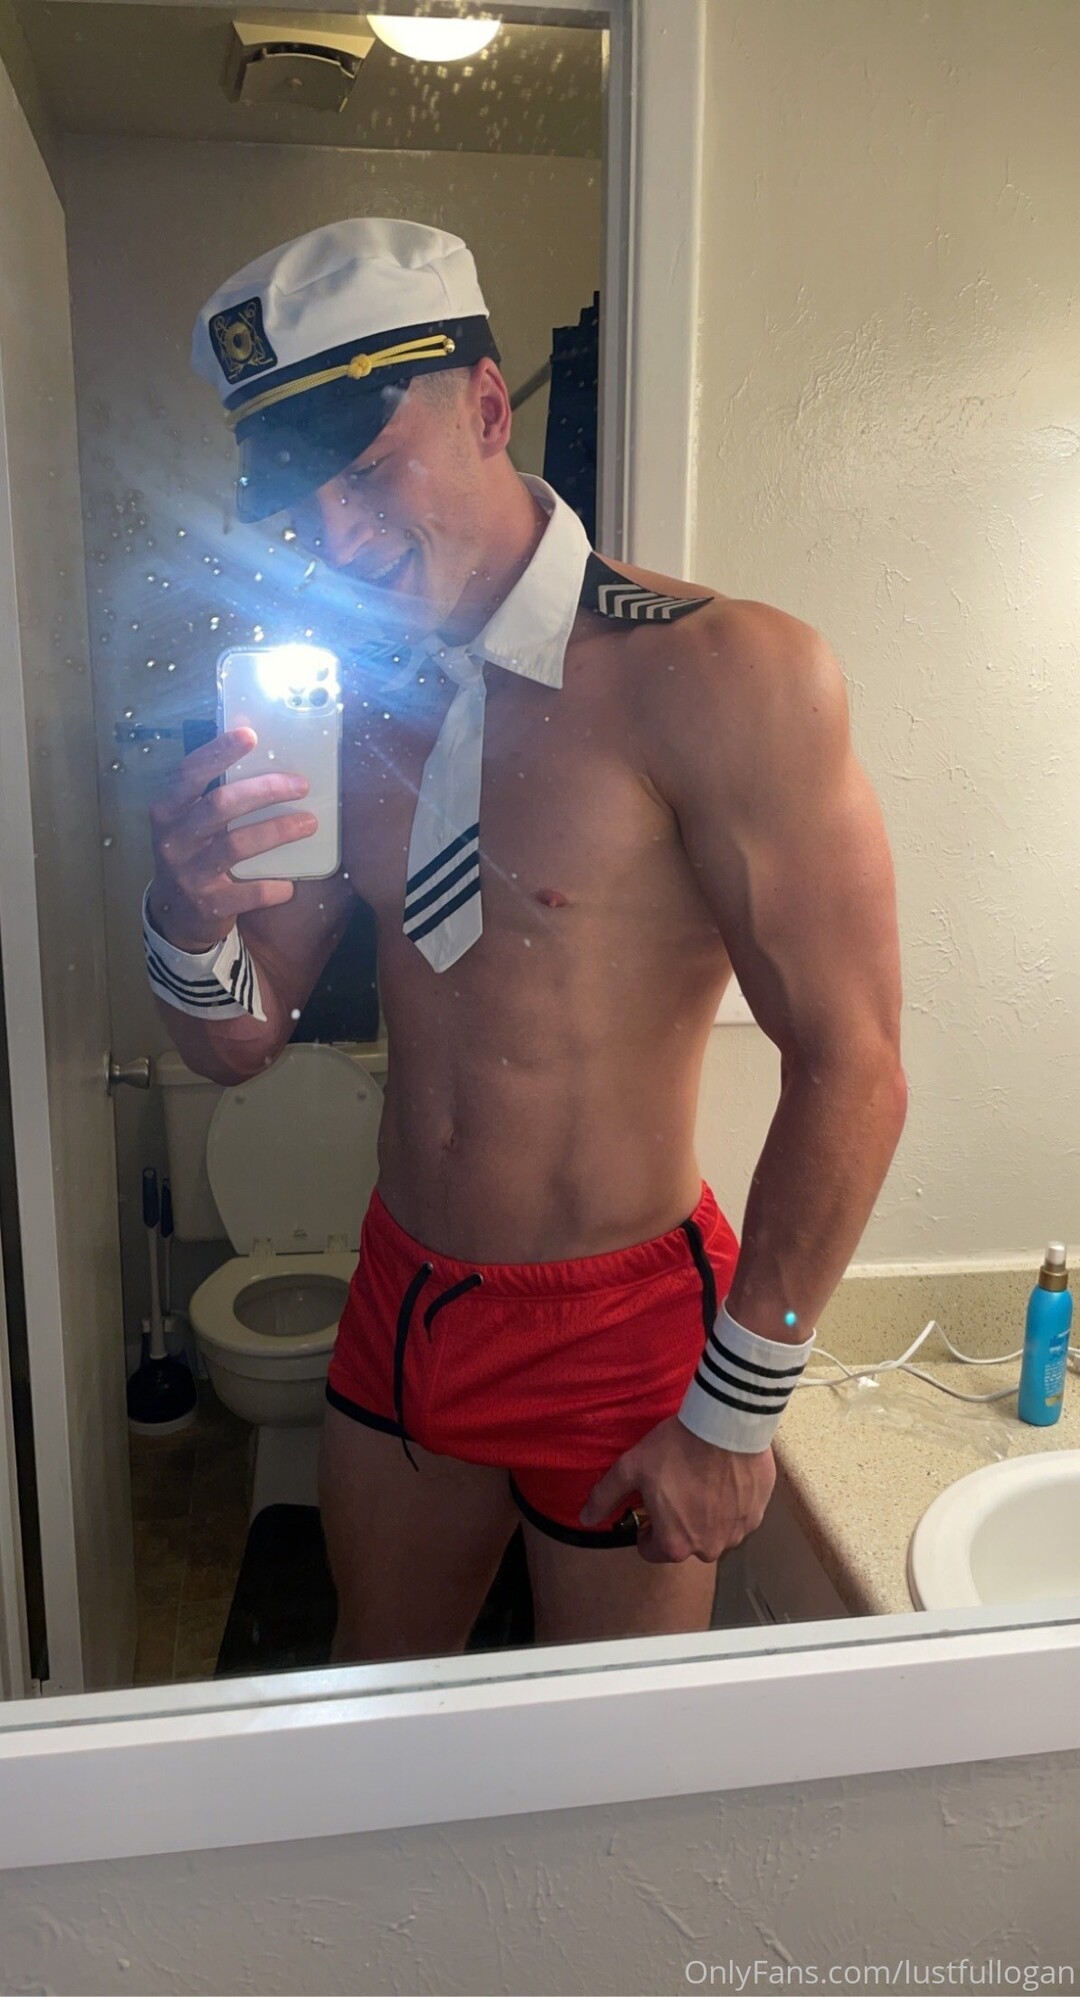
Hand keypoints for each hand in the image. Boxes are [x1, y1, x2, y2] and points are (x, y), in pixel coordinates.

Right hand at [147, 728, 316, 951]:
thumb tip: (258, 751)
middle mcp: (173, 839)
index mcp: (168, 810)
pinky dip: (272, 887)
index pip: (189, 773)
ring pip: (236, 844)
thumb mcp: (189, 822)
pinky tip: (290, 885)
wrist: (175, 914)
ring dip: (278, 831)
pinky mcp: (207, 905)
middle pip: (220, 804)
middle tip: (301, 785)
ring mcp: (189, 873)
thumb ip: (211, 794)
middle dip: (265, 790)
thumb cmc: (192, 854)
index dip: (218, 752)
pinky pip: (247, 892)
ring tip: (309, 823)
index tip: (250, 734)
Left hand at [578, 1415, 775, 1564]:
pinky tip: (723, 1477)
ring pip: (713, 1530)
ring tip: (701, 1479)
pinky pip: (737, 1517)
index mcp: (674, 1544)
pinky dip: (730, 1503)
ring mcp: (737, 1533)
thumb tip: (585, 1518)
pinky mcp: (757, 1515)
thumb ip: (605, 1497)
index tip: (651, 1504)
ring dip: (706, 1514)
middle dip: (678, 1521)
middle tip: (677, 1486)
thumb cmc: (677, 1449)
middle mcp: (708, 1548)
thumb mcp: (631, 1468)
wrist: (726, 1425)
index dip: (647, 1527)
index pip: (651, 1550)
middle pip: (684, 1542)